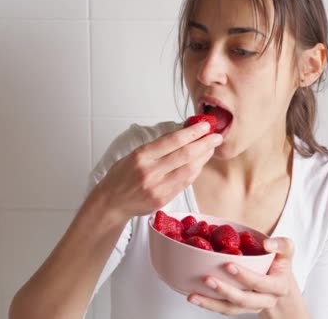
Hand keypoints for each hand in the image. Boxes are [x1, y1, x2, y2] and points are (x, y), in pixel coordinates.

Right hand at [92, 122, 221, 218]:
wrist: (111, 203)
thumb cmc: (121, 176)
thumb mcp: (134, 155)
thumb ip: (157, 147)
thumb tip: (182, 133)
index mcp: (141, 156)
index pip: (172, 141)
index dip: (192, 132)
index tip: (204, 126)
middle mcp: (150, 172)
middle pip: (184, 155)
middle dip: (204, 144)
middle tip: (216, 136)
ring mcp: (158, 187)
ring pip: (188, 170)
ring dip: (203, 158)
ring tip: (211, 148)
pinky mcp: (164, 199)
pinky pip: (185, 182)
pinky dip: (195, 171)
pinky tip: (200, 163)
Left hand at [187, 237, 305, 317]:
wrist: (280, 287)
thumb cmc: (279, 265)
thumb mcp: (287, 251)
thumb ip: (281, 244)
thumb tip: (266, 243)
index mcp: (278, 286)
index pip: (261, 283)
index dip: (245, 276)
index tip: (228, 264)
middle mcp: (265, 299)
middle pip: (244, 300)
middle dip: (225, 291)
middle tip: (207, 279)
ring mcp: (251, 307)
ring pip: (231, 309)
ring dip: (211, 304)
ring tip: (193, 296)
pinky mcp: (239, 309)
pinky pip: (224, 309)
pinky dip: (208, 305)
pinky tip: (194, 297)